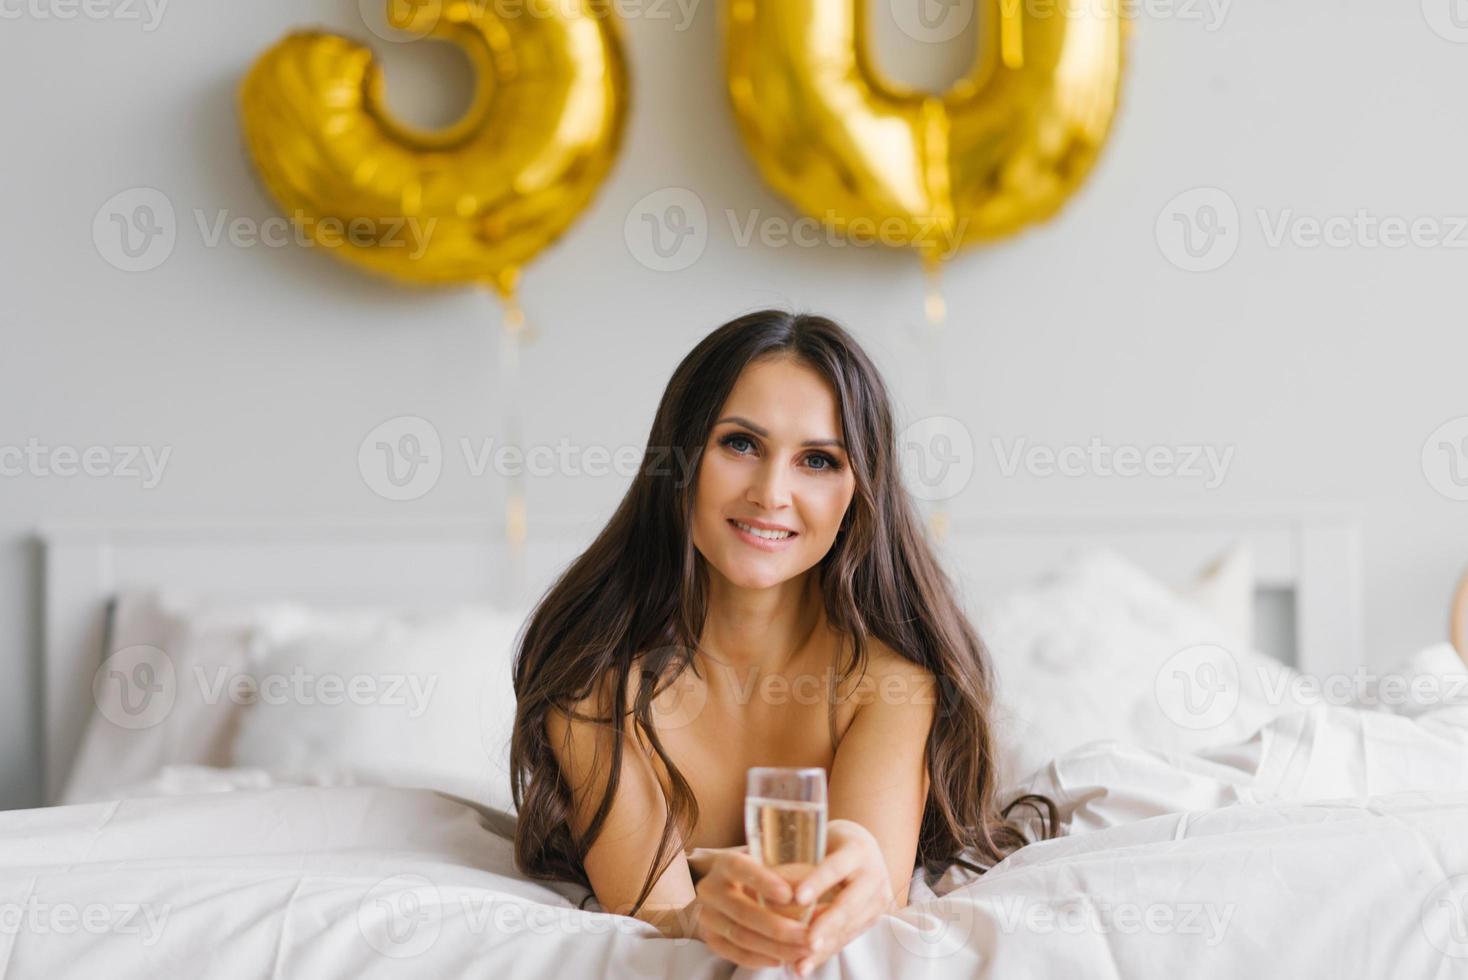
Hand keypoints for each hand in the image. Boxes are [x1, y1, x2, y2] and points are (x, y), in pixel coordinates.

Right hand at [692, 848, 815, 968]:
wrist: (726, 892)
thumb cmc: (759, 876)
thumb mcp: (771, 868)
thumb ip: (789, 877)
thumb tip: (811, 891)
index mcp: (725, 864)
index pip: (740, 869)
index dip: (763, 882)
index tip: (789, 895)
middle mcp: (711, 889)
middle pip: (743, 912)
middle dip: (779, 928)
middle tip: (808, 936)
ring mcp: (707, 916)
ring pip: (741, 936)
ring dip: (775, 948)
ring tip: (803, 951)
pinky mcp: (711, 939)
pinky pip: (735, 954)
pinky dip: (760, 959)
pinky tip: (782, 960)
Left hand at [787, 819, 894, 975]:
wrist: (861, 847)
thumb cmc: (828, 840)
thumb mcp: (816, 840)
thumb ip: (795, 858)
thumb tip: (759, 878)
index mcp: (857, 848)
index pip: (836, 867)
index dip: (818, 882)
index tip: (797, 898)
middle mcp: (874, 874)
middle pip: (848, 904)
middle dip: (826, 925)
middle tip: (806, 942)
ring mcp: (878, 898)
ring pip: (849, 926)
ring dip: (824, 947)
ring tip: (799, 964)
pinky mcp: (875, 917)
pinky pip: (848, 937)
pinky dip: (826, 952)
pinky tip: (806, 964)